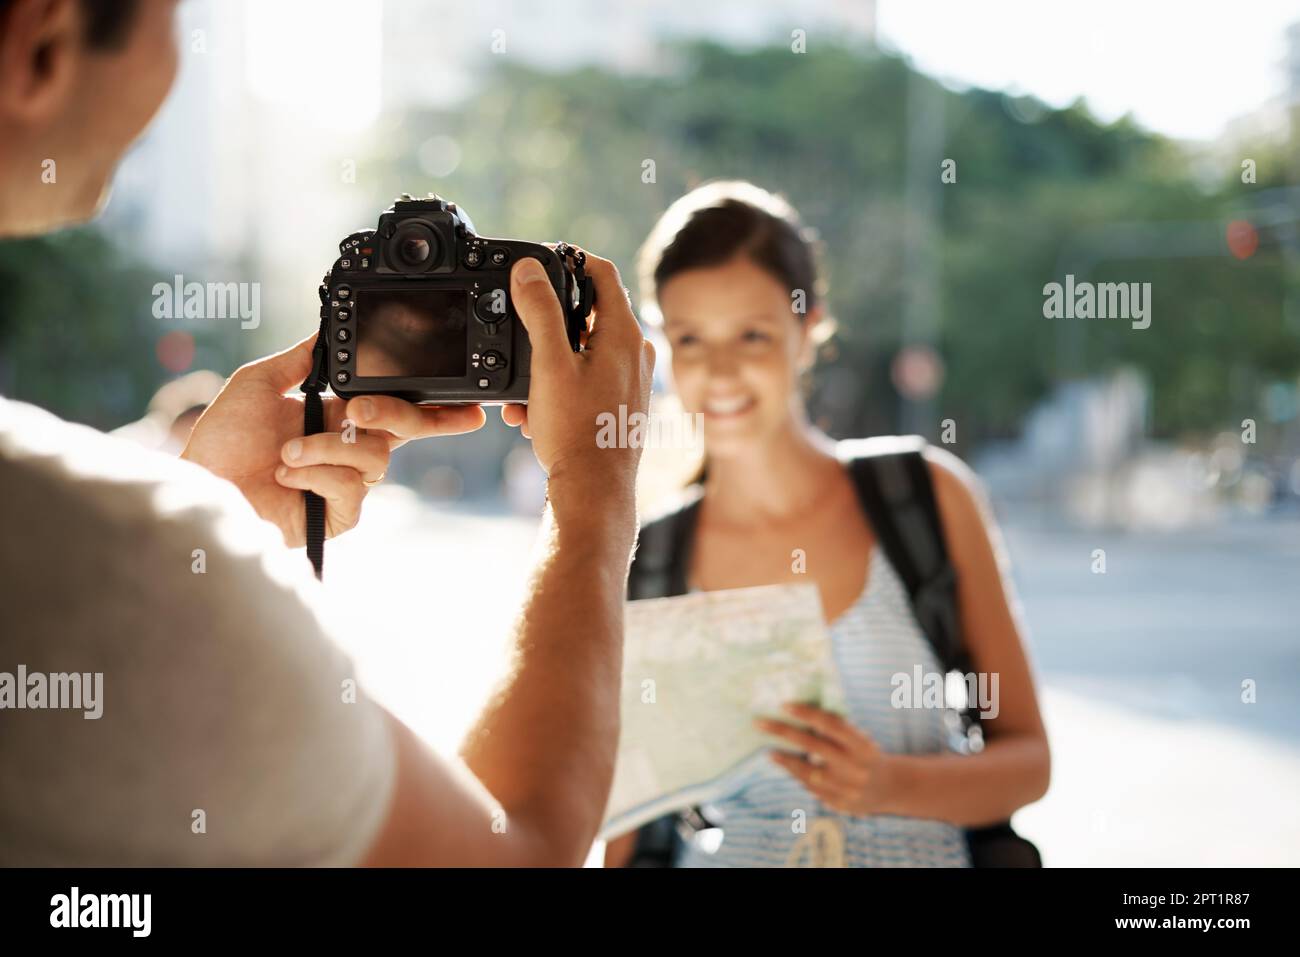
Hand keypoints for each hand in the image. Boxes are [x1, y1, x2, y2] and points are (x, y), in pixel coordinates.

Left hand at [181, 334, 485, 545]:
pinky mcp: (339, 514)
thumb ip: (299, 359)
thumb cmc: (221, 443)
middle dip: (391, 413)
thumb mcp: (257, 382)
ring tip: (287, 452)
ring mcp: (345, 483)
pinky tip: (286, 475)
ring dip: (328, 448)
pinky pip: (353, 488)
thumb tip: (326, 332)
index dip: (437, 410)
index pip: (398, 409)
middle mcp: (347, 449)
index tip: (469, 405)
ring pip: (376, 457)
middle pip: (403, 427)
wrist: (201, 488)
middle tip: (353, 411)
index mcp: (337, 417)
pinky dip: (318, 475)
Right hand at [498, 252, 653, 495]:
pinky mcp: (623, 403)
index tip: (542, 263)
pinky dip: (559, 388)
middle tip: (522, 336)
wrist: (594, 490)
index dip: (570, 259)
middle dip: (549, 324)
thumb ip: (540, 311)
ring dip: (547, 364)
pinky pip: (588, 381)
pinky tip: (534, 414)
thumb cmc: (577, 431)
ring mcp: (632, 379)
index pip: (602, 272)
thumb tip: (530, 269)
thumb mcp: (549, 363)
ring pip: (583, 352)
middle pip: (589, 313)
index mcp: (624, 334)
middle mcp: (636, 352)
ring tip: (523, 393)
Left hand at [757, 702, 898, 815]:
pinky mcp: (839, 803)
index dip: (807, 713)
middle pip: (813, 745)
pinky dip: (798, 776)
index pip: (831, 725)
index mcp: (862, 745)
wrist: (889, 787)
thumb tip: (799, 711)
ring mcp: (846, 788)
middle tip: (760, 723)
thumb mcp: (860, 738)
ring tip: (769, 752)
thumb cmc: (865, 754)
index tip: (784, 705)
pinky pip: (811, 789)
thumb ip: (836, 728)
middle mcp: (855, 767)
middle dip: (783, 732)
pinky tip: (788, 767)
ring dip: (786, 760)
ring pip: (808, 772)